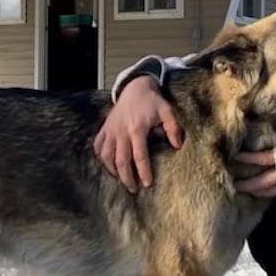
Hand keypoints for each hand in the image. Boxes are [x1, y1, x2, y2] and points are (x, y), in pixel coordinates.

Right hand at [93, 76, 181, 192]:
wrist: (135, 87)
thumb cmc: (152, 101)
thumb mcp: (167, 111)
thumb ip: (173, 128)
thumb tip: (177, 146)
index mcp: (137, 129)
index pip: (139, 156)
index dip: (143, 172)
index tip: (147, 184)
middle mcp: (121, 131)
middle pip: (121, 161)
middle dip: (127, 178)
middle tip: (134, 189)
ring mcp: (110, 130)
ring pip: (106, 156)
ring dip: (113, 170)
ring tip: (121, 179)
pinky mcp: (104, 128)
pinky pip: (98, 146)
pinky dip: (101, 158)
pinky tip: (109, 165)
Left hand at [233, 120, 275, 197]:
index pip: (262, 158)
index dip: (247, 158)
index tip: (235, 155)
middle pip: (261, 178)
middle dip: (246, 180)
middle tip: (231, 180)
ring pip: (268, 188)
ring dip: (253, 188)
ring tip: (240, 188)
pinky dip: (266, 193)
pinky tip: (257, 192)